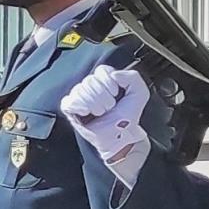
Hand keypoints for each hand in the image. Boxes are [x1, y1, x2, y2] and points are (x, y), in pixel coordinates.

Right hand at [61, 64, 150, 182]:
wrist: (118, 137)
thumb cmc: (127, 118)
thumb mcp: (139, 94)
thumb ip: (133, 77)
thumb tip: (114, 74)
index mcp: (105, 81)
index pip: (101, 70)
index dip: (108, 82)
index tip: (116, 94)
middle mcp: (90, 87)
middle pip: (89, 80)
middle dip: (102, 96)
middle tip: (109, 107)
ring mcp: (79, 97)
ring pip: (79, 90)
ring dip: (93, 104)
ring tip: (100, 113)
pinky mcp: (70, 109)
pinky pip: (68, 101)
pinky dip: (79, 107)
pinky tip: (86, 113)